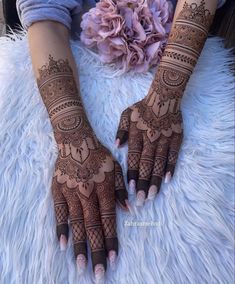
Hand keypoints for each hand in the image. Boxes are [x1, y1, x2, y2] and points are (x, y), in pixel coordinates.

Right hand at [52, 113, 127, 275]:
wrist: (76, 141)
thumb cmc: (99, 155)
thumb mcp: (115, 168)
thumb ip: (120, 190)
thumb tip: (129, 210)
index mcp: (103, 188)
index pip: (108, 219)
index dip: (111, 239)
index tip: (114, 258)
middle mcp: (87, 194)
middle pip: (92, 226)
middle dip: (96, 250)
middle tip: (98, 273)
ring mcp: (71, 193)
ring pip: (76, 223)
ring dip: (79, 246)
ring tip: (81, 266)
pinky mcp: (58, 190)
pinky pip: (60, 212)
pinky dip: (61, 228)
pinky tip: (63, 244)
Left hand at [116, 72, 183, 204]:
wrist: (164, 97)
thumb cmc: (142, 108)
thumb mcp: (126, 114)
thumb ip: (120, 131)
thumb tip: (116, 146)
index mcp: (137, 134)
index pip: (133, 157)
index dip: (132, 173)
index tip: (130, 188)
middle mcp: (150, 139)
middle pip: (146, 164)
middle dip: (142, 182)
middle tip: (140, 199)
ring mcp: (164, 139)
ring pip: (159, 163)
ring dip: (155, 179)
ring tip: (152, 195)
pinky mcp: (176, 139)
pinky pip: (173, 155)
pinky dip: (171, 167)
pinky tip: (168, 180)